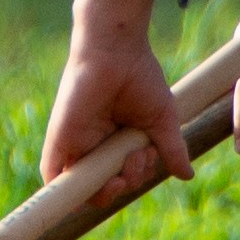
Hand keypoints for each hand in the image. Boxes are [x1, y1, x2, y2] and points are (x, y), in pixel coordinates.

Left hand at [44, 0, 199, 207]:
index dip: (133, 180)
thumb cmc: (140, 77)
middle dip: (126, 183)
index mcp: (117, 141)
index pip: (121, 176)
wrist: (116, 49)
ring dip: (105, 191)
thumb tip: (187, 176)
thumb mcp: (163, 120)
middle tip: (139, 159)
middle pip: (105, 186)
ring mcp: (76, 143)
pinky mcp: (60, 138)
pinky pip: (53, 173)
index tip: (147, 162)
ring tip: (123, 171)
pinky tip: (85, 190)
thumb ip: (171, 149)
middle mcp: (95, 145)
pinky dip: (64, 191)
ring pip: (84, 187)